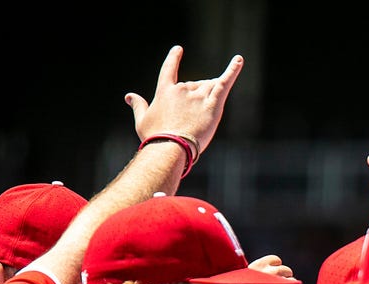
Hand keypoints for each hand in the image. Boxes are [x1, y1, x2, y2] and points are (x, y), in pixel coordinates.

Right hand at [125, 46, 244, 154]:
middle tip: (192, 121)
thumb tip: (129, 95)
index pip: (169, 69)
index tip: (178, 49)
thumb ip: (138, 105)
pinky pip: (225, 83)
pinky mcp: (213, 105)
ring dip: (210, 96)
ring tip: (204, 115)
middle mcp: (182, 90)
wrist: (170, 148)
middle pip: (195, 84)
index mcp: (165, 91)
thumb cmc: (155, 138)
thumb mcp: (142, 121)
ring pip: (210, 86)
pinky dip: (233, 70)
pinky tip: (239, 60)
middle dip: (197, 99)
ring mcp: (198, 96)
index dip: (174, 58)